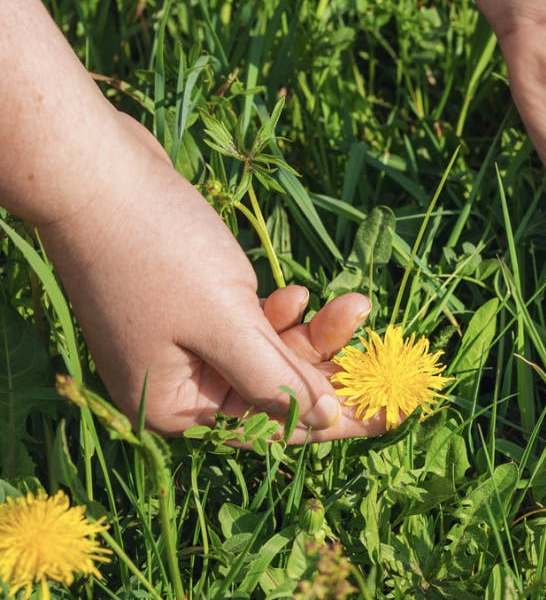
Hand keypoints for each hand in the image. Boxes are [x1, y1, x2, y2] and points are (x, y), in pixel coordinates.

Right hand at [35, 119, 384, 440]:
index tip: (392, 416)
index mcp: (176, 408)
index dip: (336, 421)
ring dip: (315, 331)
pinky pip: (251, 324)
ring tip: (356, 303)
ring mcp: (183, 347)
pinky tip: (302, 292)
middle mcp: (179, 387)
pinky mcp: (191, 309)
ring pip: (270, 353)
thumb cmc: (156, 249)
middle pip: (276, 391)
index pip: (273, 428)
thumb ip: (276, 378)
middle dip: (332, 367)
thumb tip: (324, 421)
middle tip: (386, 354)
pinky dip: (280, 311)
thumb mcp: (226, 323)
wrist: (98, 171)